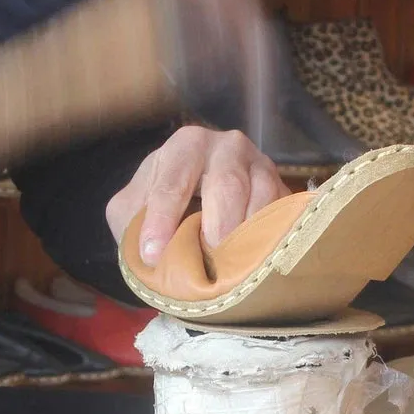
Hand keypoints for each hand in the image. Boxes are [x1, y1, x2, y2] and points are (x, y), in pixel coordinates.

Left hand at [105, 126, 289, 265]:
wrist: (204, 195)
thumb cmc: (166, 203)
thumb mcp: (135, 206)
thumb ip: (131, 220)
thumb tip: (148, 250)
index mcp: (185, 147)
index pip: (172, 184)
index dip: (161, 221)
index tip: (153, 256)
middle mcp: (226, 147)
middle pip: (226, 186)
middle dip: (216, 227)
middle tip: (207, 260)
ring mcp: (260, 165)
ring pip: (259, 198)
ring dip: (245, 235)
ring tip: (232, 266)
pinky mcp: (282, 187)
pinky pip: (281, 211)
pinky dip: (270, 236)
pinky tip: (255, 259)